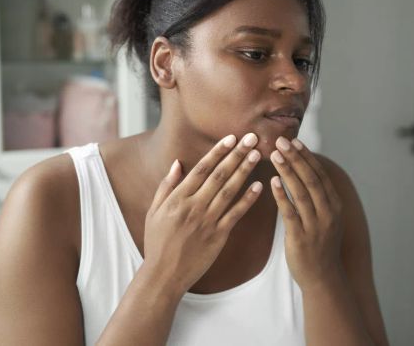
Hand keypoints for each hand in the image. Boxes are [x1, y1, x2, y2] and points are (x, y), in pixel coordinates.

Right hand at [142, 133, 263, 296]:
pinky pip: (236, 214)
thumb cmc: (157, 242)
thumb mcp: (154, 212)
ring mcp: (207, 221)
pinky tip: (259, 186)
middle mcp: (194, 207)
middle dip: (236, 155)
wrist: (164, 275)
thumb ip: (167, 186)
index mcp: (178, 199)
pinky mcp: (219, 236)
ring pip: (229, 191)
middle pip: (219, 175)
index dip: (218, 152)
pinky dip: (248, 199)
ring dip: (244, 171)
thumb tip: (178, 163)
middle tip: (251, 139)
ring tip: (256, 155)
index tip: (231, 138)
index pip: (201, 169)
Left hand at [269, 137, 343, 290]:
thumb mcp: (326, 217)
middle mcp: (328, 212)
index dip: (307, 157)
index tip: (294, 141)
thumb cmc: (320, 244)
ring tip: (276, 155)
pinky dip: (281, 195)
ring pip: (301, 192)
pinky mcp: (301, 237)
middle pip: (311, 179)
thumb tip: (305, 170)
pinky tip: (272, 182)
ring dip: (288, 171)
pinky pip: (290, 212)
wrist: (322, 277)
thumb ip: (318, 196)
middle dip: (296, 158)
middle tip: (282, 141)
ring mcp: (316, 225)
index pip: (320, 174)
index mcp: (334, 205)